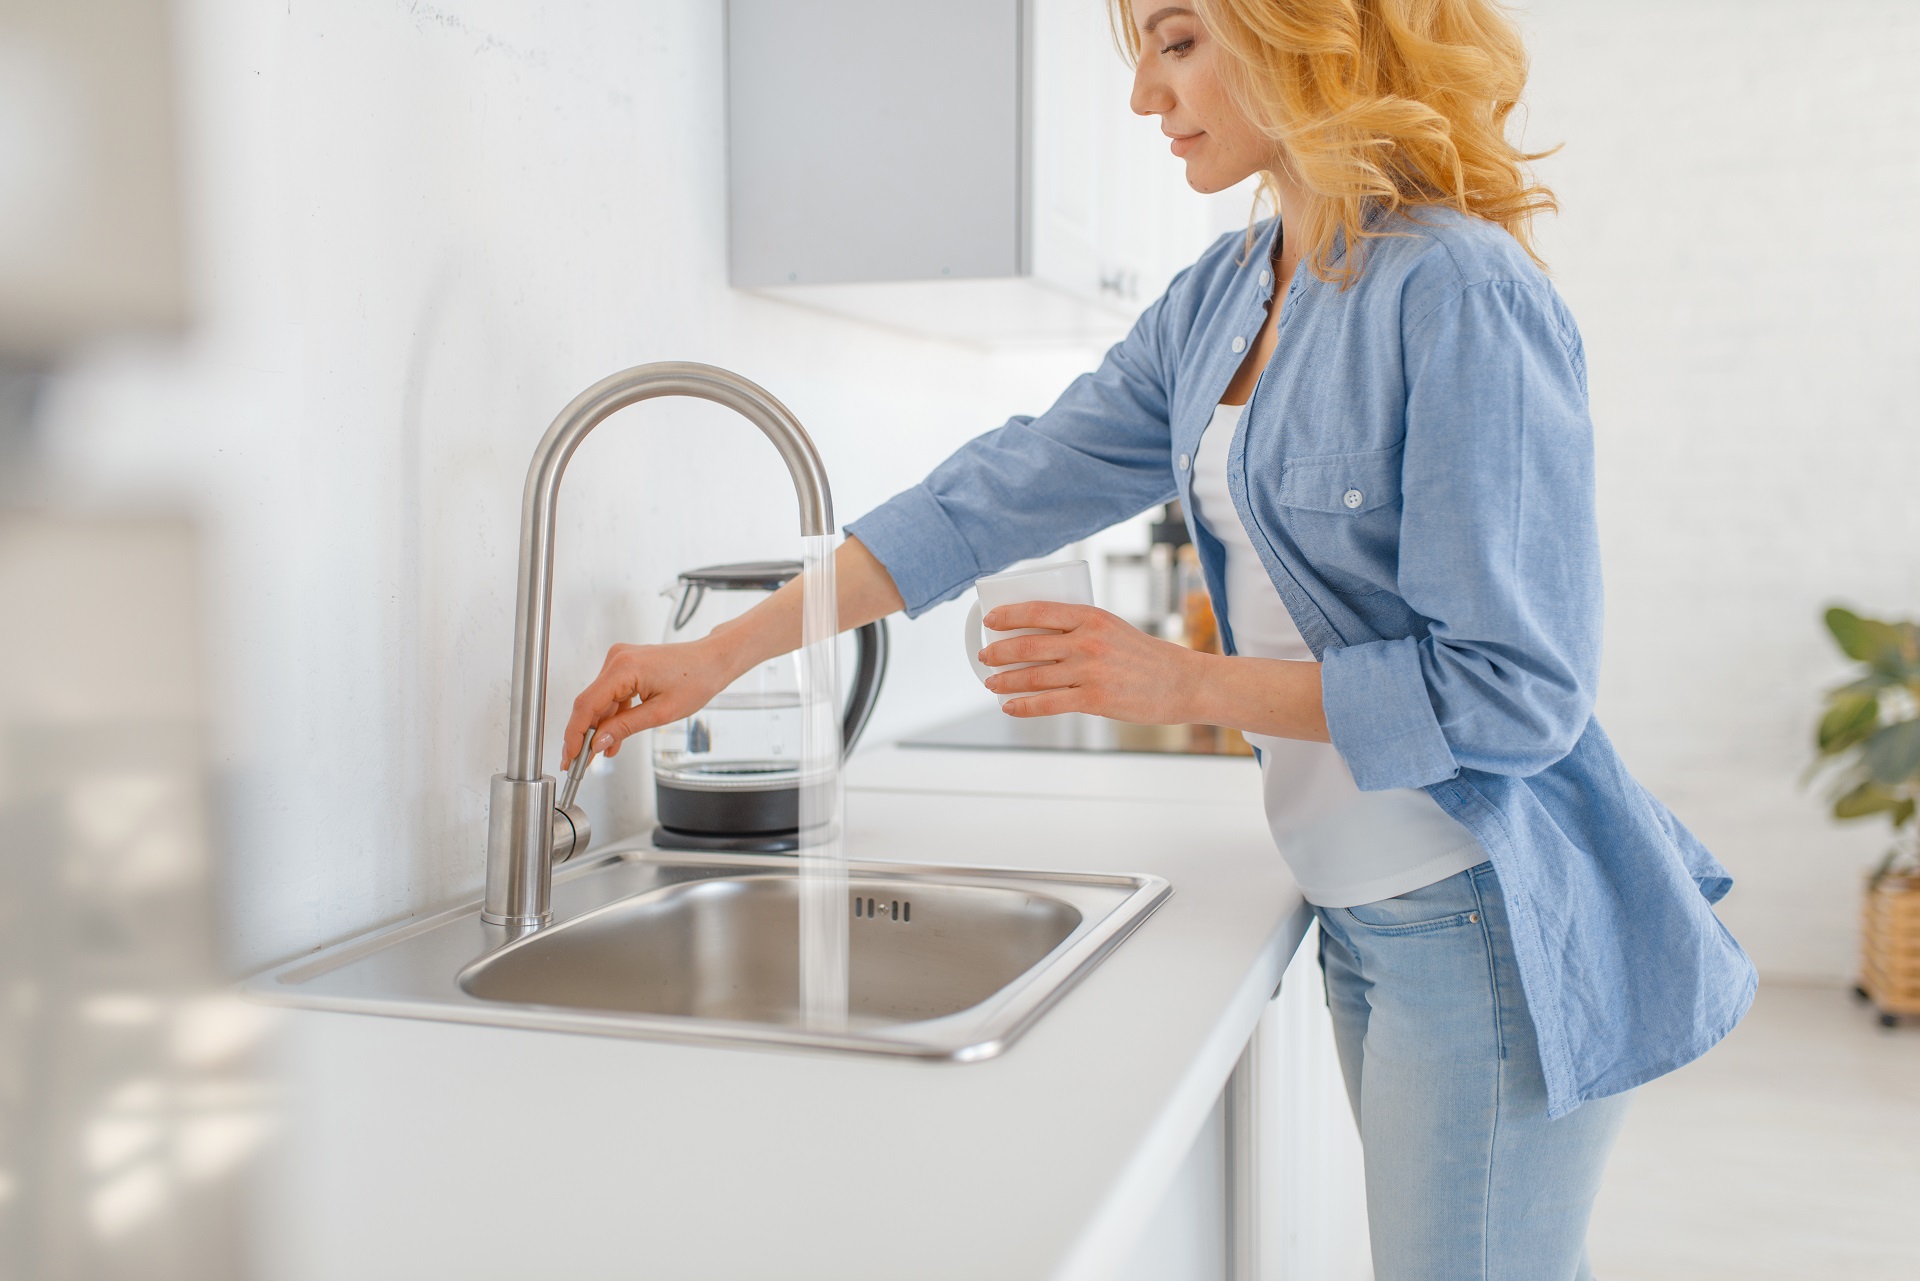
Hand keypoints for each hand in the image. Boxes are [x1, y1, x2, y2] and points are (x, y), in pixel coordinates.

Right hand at [561, 639, 738, 767]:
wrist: (713, 661)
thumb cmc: (697, 679)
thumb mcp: (661, 713)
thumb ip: (625, 727)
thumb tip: (598, 742)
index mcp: (624, 667)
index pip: (586, 704)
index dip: (575, 734)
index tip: (570, 756)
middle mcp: (617, 659)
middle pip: (589, 703)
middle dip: (584, 735)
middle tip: (578, 763)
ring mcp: (620, 660)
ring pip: (599, 701)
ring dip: (599, 728)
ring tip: (597, 755)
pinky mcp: (625, 666)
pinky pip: (611, 695)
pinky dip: (612, 716)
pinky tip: (613, 738)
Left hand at [978, 602, 1210, 723]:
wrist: (1181, 682)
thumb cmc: (1146, 656)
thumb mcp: (1112, 629)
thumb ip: (1080, 630)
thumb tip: (1040, 639)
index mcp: (1091, 617)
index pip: (1038, 611)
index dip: (1008, 615)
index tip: (990, 620)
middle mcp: (1087, 641)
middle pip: (1029, 645)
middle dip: (999, 651)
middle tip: (985, 656)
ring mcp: (1090, 670)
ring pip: (1033, 676)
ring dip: (1005, 680)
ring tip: (991, 683)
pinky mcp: (1094, 698)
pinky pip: (1048, 703)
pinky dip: (1023, 706)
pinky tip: (1009, 706)